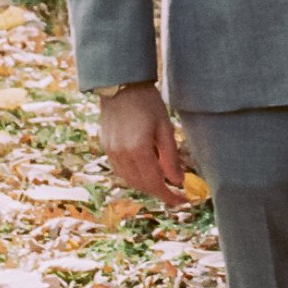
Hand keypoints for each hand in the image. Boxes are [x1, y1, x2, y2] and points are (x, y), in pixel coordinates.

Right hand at [99, 82, 188, 204]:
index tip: (181, 201)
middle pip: (141, 185)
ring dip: (146, 185)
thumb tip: (178, 181)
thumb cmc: (148, 103)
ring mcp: (111, 152)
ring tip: (163, 182)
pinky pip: (121, 171)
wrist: (121, 85)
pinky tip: (145, 170)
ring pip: (129, 180)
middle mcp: (121, 155)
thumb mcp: (165, 128)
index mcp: (138, 150)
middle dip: (159, 192)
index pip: (155, 183)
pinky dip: (134, 176)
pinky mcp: (106, 148)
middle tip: (176, 192)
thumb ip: (171, 157)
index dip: (169, 196)